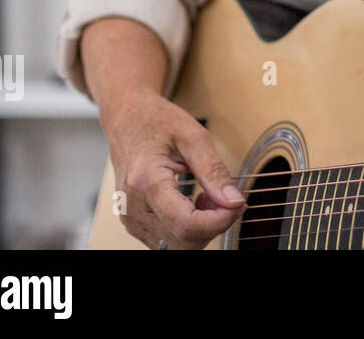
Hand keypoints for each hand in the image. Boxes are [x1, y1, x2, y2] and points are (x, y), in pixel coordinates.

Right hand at [102, 90, 245, 248]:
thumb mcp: (194, 137)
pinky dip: (189, 227)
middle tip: (227, 198)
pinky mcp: (134, 222)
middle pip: (183, 241)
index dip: (219, 221)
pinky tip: (195, 203)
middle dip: (214, 225)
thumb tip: (233, 200)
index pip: (187, 225)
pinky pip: (167, 238)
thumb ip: (214, 171)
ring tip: (209, 196)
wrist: (126, 119)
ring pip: (176, 245)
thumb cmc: (156, 121)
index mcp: (146, 182)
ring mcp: (130, 217)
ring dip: (201, 227)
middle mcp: (133, 206)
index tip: (237, 204)